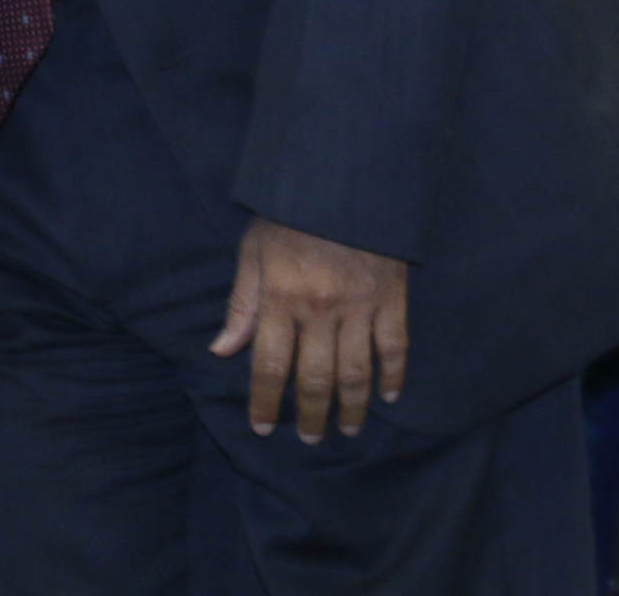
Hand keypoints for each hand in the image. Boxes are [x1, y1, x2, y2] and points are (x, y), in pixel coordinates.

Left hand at [210, 217, 408, 442]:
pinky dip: (394, 375)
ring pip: (356, 372)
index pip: (270, 365)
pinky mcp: (391, 297)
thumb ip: (242, 303)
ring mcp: (359, 306)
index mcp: (281, 297)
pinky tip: (390, 396)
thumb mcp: (254, 250)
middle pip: (316, 378)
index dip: (266, 402)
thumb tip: (223, 350)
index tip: (263, 429)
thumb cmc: (289, 212)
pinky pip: (394, 346)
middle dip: (311, 416)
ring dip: (351, 407)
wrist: (343, 177)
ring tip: (347, 430)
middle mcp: (319, 309)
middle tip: (312, 441)